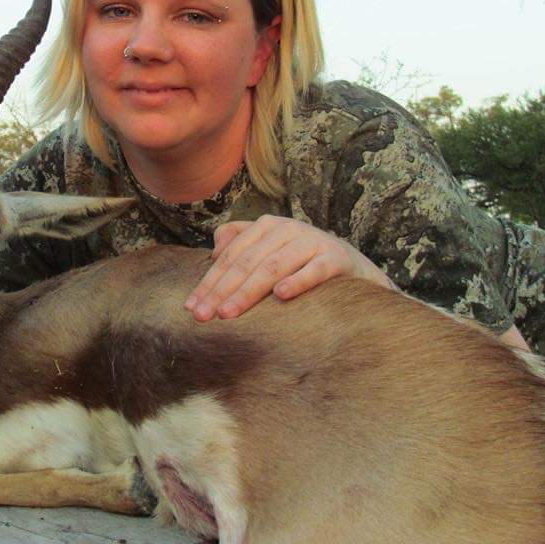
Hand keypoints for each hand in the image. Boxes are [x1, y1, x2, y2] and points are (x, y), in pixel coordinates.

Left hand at [183, 215, 393, 321]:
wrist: (352, 265)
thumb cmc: (300, 260)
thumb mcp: (268, 249)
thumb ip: (239, 242)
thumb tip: (213, 253)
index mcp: (265, 227)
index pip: (230, 258)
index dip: (209, 283)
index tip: (191, 308)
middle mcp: (286, 229)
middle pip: (247, 263)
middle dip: (222, 291)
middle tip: (203, 317)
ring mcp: (312, 242)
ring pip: (273, 267)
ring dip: (249, 291)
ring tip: (229, 312)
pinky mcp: (336, 258)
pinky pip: (314, 271)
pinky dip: (297, 281)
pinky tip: (281, 296)